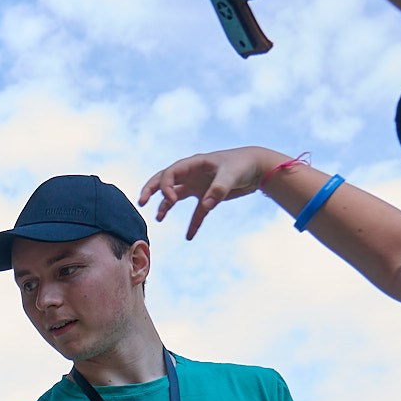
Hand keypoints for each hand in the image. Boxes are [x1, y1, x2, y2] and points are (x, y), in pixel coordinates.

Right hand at [137, 147, 289, 238]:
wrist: (258, 168)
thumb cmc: (243, 165)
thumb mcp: (231, 175)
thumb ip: (217, 190)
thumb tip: (205, 206)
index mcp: (194, 164)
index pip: (170, 173)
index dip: (165, 187)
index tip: (170, 200)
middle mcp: (193, 174)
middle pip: (165, 180)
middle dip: (152, 190)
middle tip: (141, 202)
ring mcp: (199, 185)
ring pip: (176, 196)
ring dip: (166, 206)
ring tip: (158, 219)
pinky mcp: (208, 197)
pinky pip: (197, 213)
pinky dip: (193, 224)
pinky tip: (189, 237)